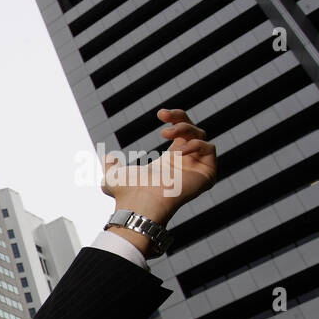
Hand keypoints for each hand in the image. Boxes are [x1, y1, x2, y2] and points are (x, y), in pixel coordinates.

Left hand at [101, 108, 217, 224]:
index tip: (161, 113)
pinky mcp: (206, 174)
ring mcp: (196, 168)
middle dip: (180, 118)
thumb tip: (107, 158)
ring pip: (201, 136)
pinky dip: (196, 144)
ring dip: (185, 129)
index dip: (175, 118)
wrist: (138, 204)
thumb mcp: (113, 177)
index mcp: (169, 161)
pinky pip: (210, 149)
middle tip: (163, 116)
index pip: (181, 132)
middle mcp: (185, 163)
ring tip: (165, 133)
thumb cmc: (127, 194)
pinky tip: (179, 151)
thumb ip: (111, 166)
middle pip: (194, 130)